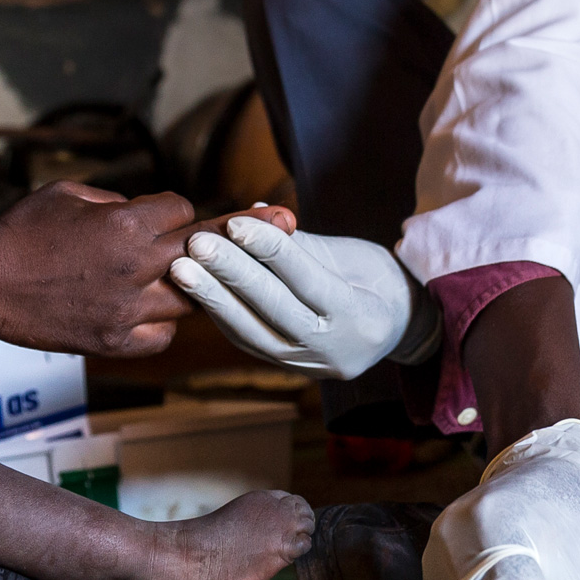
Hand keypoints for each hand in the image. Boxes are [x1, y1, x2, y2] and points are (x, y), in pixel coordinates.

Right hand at [0, 182, 197, 357]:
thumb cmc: (20, 233)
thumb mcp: (68, 193)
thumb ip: (114, 200)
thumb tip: (142, 212)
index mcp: (125, 225)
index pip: (184, 212)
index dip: (174, 210)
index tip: (162, 215)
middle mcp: (134, 268)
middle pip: (202, 254)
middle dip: (198, 244)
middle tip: (203, 245)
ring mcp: (126, 310)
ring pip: (192, 299)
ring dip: (185, 285)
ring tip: (171, 278)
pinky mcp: (113, 342)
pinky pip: (162, 336)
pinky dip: (161, 323)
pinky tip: (146, 310)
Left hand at [167, 217, 440, 379]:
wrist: (397, 330)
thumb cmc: (377, 280)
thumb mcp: (355, 255)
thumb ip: (302, 240)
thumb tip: (254, 211)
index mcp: (360, 315)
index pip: (306, 278)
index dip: (269, 249)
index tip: (235, 222)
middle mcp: (333, 347)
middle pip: (274, 308)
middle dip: (231, 275)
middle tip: (196, 245)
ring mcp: (308, 364)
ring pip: (252, 333)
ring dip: (213, 299)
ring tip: (182, 269)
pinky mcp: (286, 368)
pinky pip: (247, 341)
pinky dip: (220, 314)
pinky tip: (196, 290)